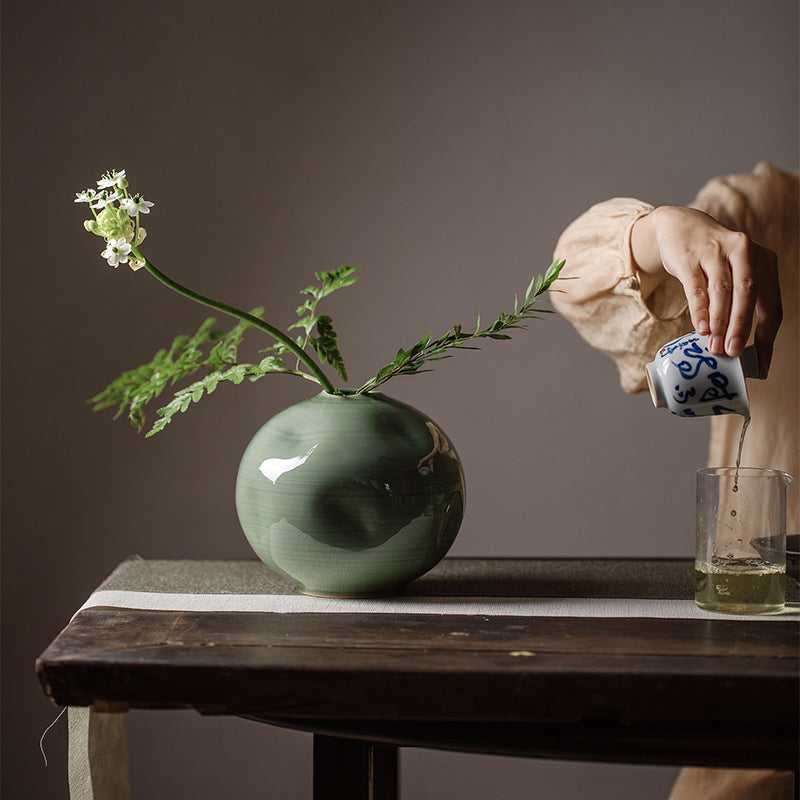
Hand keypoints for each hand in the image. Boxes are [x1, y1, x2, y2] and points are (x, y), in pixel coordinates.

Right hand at [631, 205, 781, 377]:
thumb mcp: (734, 273)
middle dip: (741, 327)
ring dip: (719, 322)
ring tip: (714, 346)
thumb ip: (738, 303)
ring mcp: (716, 251)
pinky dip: (699, 310)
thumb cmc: (711, 260)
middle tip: (733, 353)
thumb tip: (736, 347)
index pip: (772, 306)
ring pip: (722, 291)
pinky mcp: (690, 256)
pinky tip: (700, 328)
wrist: (681, 226)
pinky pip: (697, 287)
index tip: (756, 366)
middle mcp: (744, 252)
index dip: (766, 338)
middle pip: (748, 294)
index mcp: (764, 261)